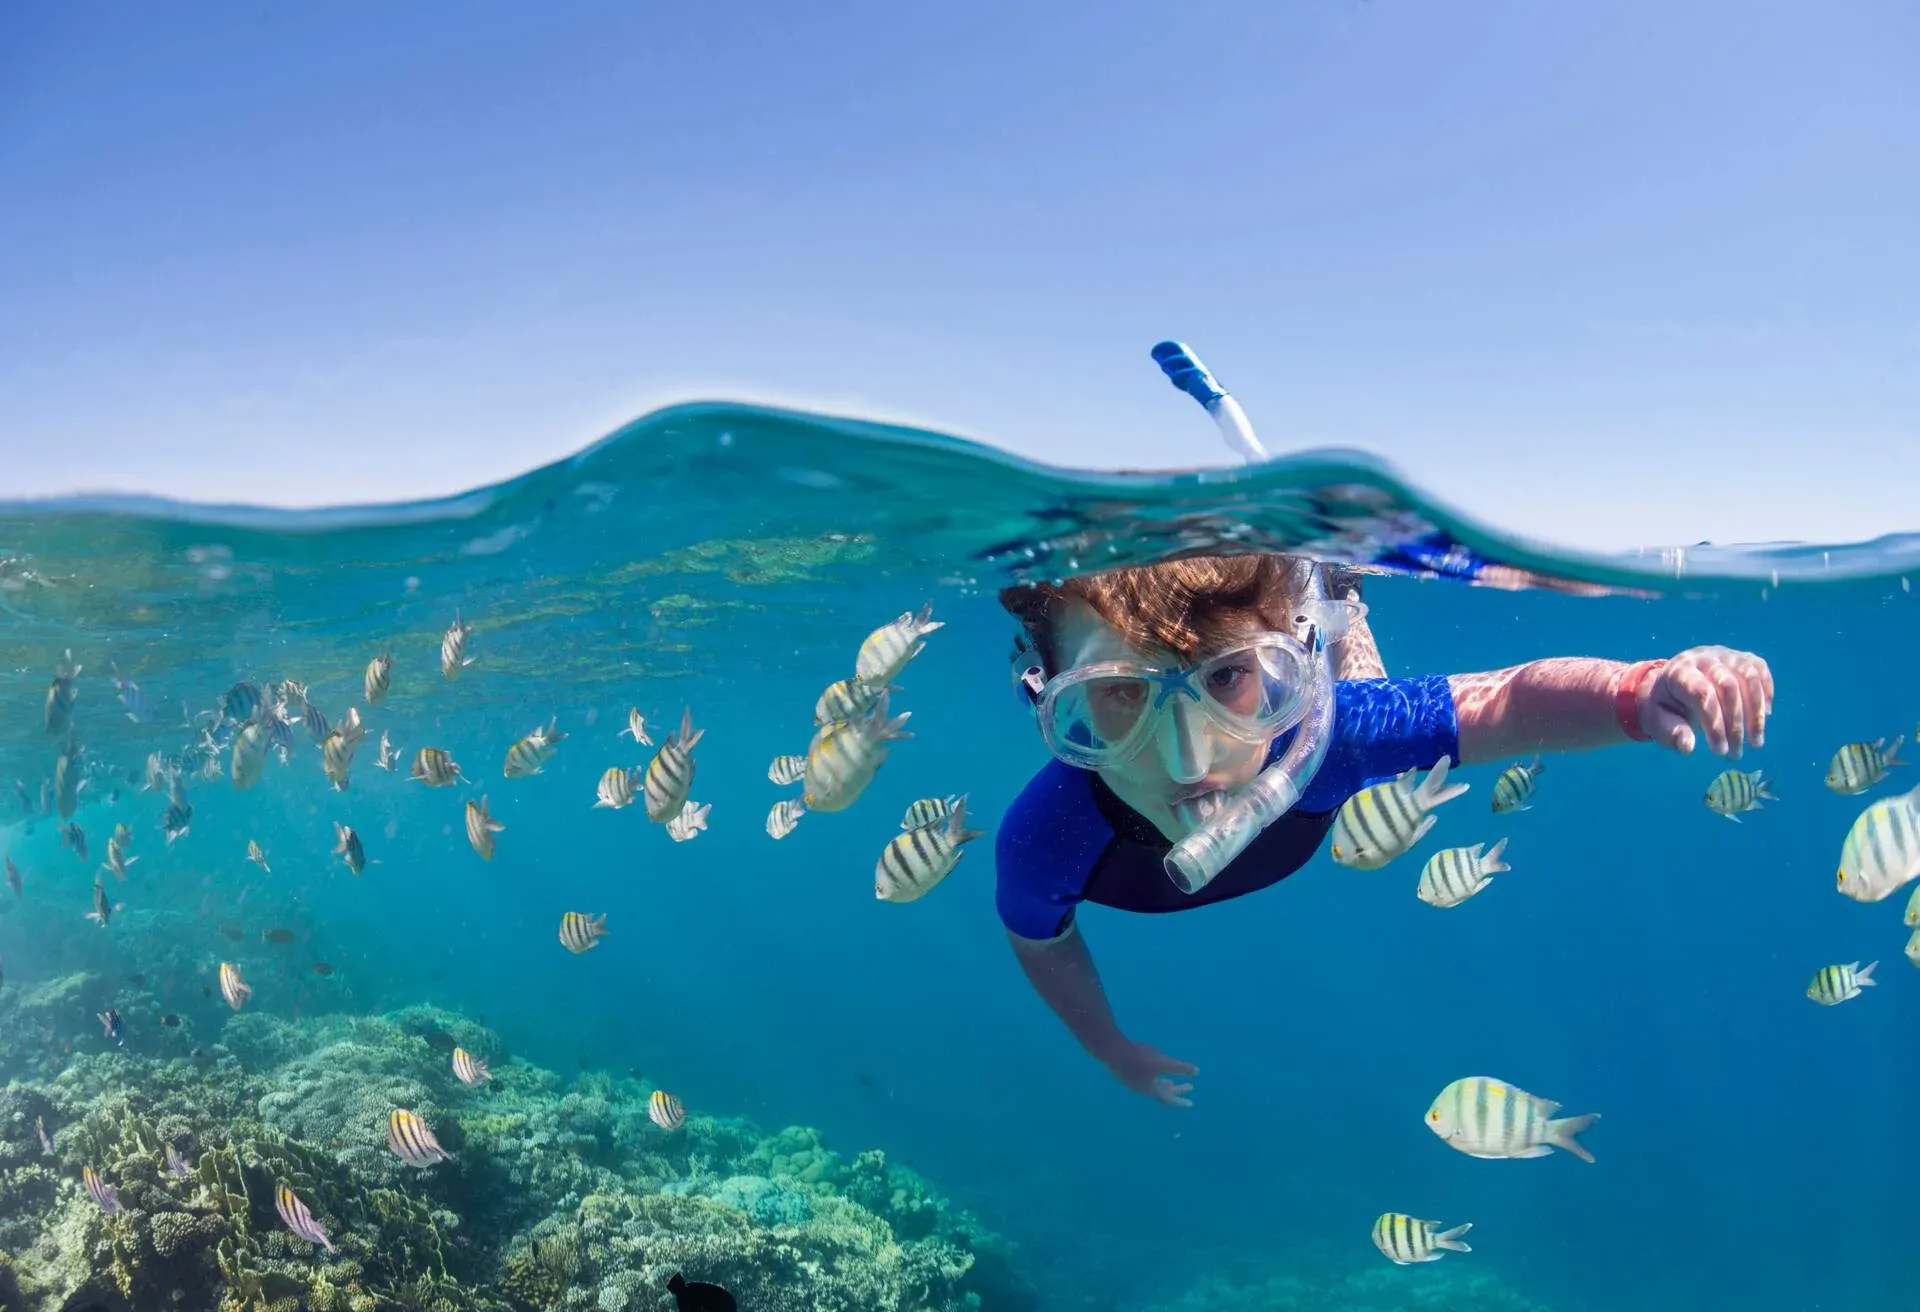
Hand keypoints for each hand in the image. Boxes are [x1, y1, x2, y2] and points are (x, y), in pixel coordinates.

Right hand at [1106, 1041, 1197, 1106]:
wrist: (1112, 1051)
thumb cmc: (1139, 1058)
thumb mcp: (1163, 1062)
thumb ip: (1179, 1068)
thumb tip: (1197, 1072)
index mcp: (1151, 1089)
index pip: (1168, 1099)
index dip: (1180, 1100)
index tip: (1190, 1103)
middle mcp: (1142, 1089)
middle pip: (1162, 1092)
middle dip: (1177, 1090)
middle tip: (1190, 1087)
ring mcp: (1133, 1081)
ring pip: (1152, 1086)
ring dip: (1164, 1084)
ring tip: (1171, 1081)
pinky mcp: (1127, 1073)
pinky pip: (1145, 1079)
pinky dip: (1154, 1077)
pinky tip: (1153, 1069)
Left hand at [1640, 646, 1772, 757]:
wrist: (1671, 684)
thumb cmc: (1666, 707)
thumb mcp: (1659, 721)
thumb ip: (1672, 733)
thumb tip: (1687, 747)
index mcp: (1679, 671)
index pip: (1703, 693)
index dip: (1715, 724)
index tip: (1719, 751)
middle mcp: (1703, 657)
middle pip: (1728, 685)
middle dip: (1735, 723)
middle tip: (1736, 753)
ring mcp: (1724, 654)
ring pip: (1749, 677)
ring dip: (1756, 713)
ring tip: (1756, 742)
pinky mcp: (1741, 656)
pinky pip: (1760, 669)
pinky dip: (1765, 693)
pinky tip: (1764, 717)